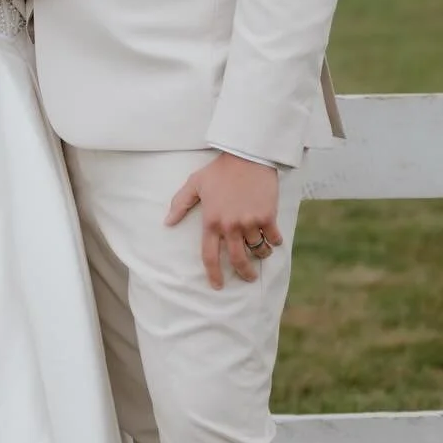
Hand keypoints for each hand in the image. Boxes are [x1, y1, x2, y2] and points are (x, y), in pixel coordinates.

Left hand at [166, 153, 281, 289]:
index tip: (218, 286)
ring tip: (262, 253)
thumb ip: (180, 203)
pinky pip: (273, 238)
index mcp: (211, 222)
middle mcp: (230, 226)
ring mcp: (249, 222)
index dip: (213, 275)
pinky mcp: (267, 216)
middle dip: (245, 273)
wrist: (247, 156)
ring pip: (257, 250)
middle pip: (237, 260)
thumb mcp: (195, 183)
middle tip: (249, 277)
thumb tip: (167, 222)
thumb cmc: (220, 170)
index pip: (209, 256)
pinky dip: (274, 242)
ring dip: (261, 254)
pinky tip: (274, 240)